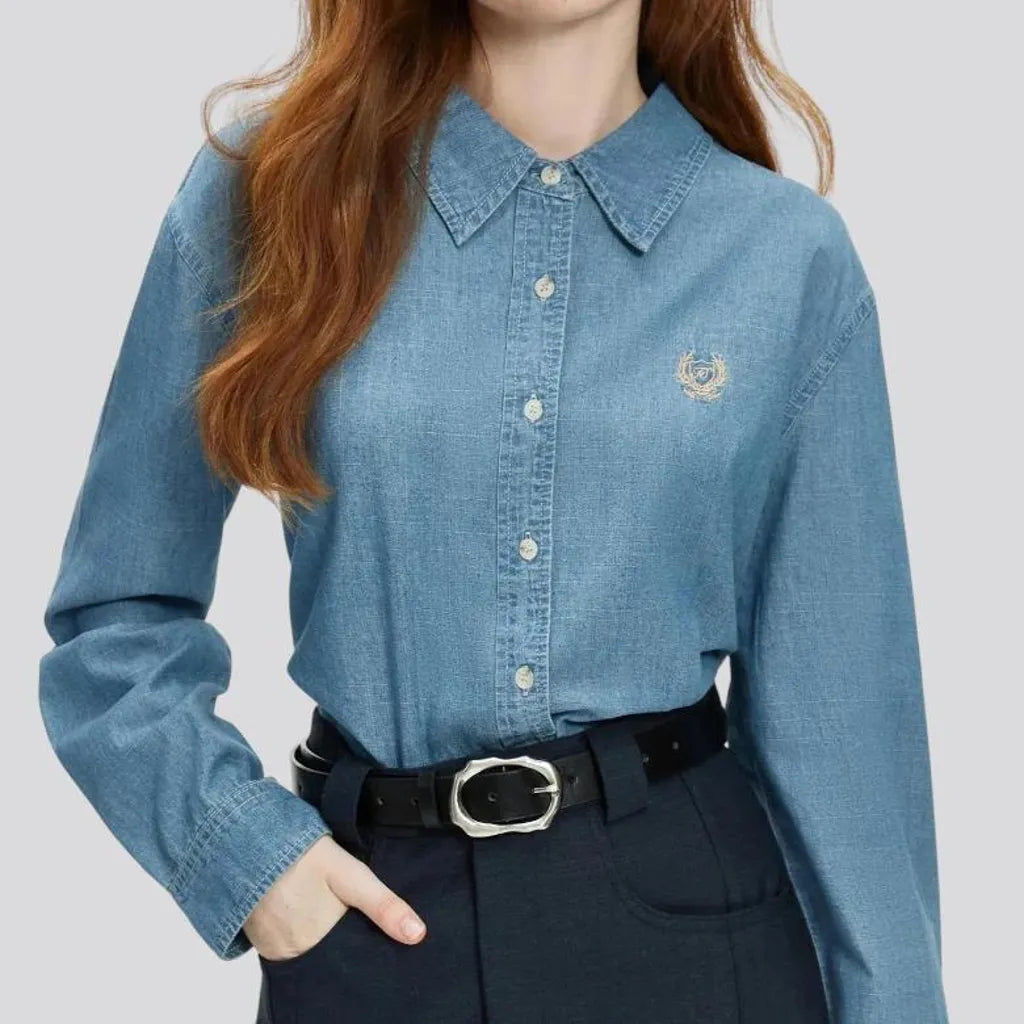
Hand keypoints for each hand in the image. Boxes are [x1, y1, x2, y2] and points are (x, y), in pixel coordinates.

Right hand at [243, 834, 426, 960]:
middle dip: (343, 940)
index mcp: (321, 941)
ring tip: (323, 906)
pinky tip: (304, 908)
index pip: (354, 957)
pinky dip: (297, 932)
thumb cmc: (299, 854)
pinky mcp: (260, 940)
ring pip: (310, 951)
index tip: (373, 932)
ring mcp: (274, 949)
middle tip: (344, 910)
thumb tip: (417, 935)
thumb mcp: (350, 874)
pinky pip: (287, 945)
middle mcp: (295, 953)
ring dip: (320, 936)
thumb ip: (382, 905)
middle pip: (331, 955)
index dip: (366, 944)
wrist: (244, 839)